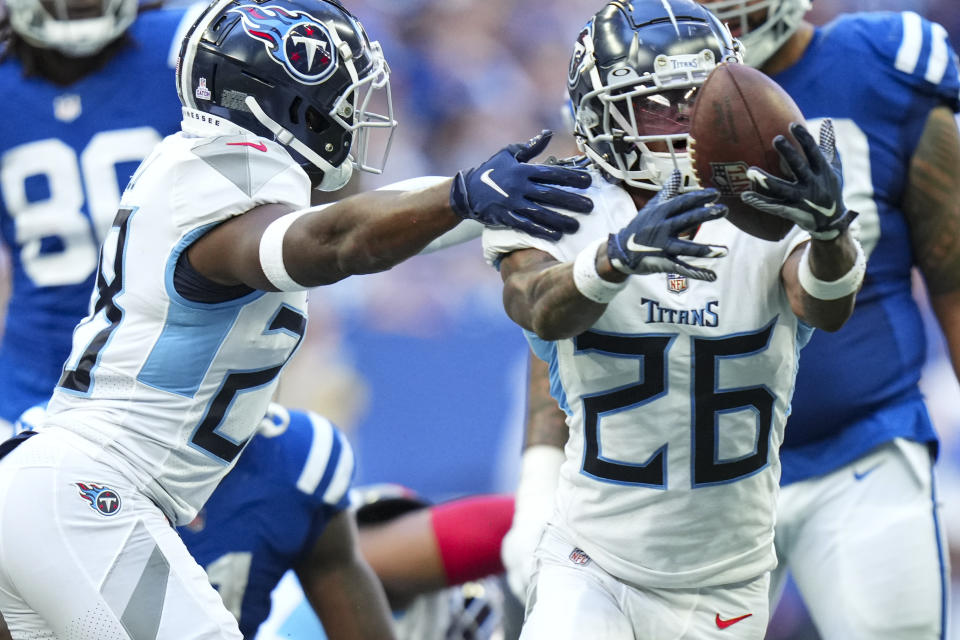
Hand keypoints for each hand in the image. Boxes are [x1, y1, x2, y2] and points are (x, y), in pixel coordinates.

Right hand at [450, 130, 592, 239]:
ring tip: (577, 225)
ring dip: (559, 219)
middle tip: (590, 206)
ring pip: (540, 212)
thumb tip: (548, 134)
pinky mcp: (506, 217)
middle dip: (571, 200)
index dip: (570, 177)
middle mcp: (519, 187)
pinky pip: (526, 225)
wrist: (467, 191)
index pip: (551, 173)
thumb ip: (530, 147)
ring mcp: (512, 203)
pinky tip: (556, 235)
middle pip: (549, 194)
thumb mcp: (508, 153)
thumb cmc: (491, 170)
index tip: (588, 181)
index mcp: (522, 170)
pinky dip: (541, 231)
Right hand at [607, 170, 727, 280]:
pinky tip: (712, 276)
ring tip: (724, 252)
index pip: (681, 203)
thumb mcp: (651, 208)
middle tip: (724, 210)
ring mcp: (662, 247)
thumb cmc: (639, 227)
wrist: (620, 251)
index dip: (698, 198)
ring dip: (705, 251)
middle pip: (686, 220)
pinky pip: (681, 268)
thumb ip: (667, 191)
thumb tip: (678, 173)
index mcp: (660, 213)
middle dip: (705, 215)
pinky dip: (696, 273)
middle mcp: (661, 229)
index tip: (716, 194)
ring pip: (685, 248)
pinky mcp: (662, 263)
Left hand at [741, 119, 857, 240]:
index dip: (804, 138)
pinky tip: (745, 196)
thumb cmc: (831, 189)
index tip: (792, 125)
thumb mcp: (834, 167)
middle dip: (789, 154)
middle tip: (776, 139)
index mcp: (823, 171)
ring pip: (782, 188)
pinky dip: (759, 202)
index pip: (814, 152)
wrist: (831, 222)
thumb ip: (828, 145)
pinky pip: (773, 206)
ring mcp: (802, 199)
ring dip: (766, 180)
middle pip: (799, 167)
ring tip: (750, 171)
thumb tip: (826, 121)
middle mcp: (813, 184)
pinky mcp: (792, 212)